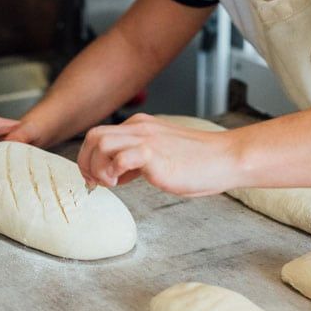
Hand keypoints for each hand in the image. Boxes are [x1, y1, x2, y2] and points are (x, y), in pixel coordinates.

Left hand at [76, 114, 238, 196]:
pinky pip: (120, 157)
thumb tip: (113, 176)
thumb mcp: (158, 158)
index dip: (89, 158)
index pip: (99, 135)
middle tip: (95, 183)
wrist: (225, 159)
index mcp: (139, 127)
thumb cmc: (198, 163)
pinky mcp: (153, 153)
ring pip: (100, 142)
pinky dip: (112, 172)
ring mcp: (145, 139)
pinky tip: (120, 184)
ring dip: (96, 166)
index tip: (94, 179)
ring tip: (110, 184)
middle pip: (93, 135)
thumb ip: (135, 162)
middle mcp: (139, 128)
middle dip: (85, 161)